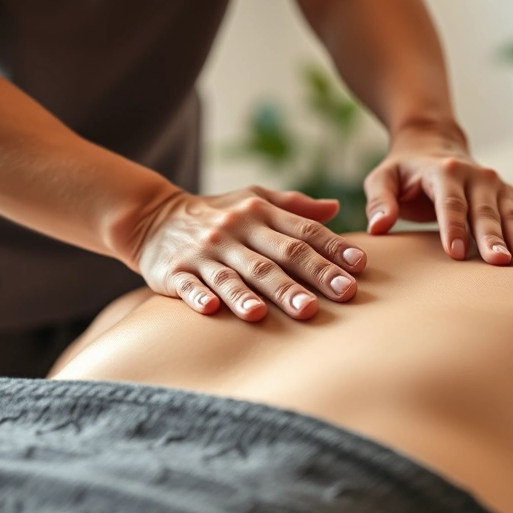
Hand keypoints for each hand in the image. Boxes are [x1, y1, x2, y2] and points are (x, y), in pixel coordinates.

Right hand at [134, 186, 366, 320]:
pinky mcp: (175, 272)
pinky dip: (200, 297)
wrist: (153, 218)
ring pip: (235, 274)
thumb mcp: (254, 200)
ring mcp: (204, 252)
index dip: (333, 248)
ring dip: (256, 293)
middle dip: (310, 276)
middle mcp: (235, 231)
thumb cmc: (218, 214)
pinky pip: (189, 286)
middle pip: (277, 256)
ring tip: (279, 312)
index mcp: (258, 214)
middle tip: (341, 295)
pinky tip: (212, 310)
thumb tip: (335, 209)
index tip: (360, 266)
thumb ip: (294, 207)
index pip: (302, 232)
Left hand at [363, 124, 512, 264]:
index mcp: (444, 171)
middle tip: (499, 263)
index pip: (450, 202)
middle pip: (485, 212)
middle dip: (492, 238)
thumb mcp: (382, 178)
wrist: (434, 146)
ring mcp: (499, 187)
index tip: (456, 254)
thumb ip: (379, 200)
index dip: (453, 227)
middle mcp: (478, 176)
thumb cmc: (404, 171)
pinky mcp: (512, 198)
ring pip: (512, 216)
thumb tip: (378, 227)